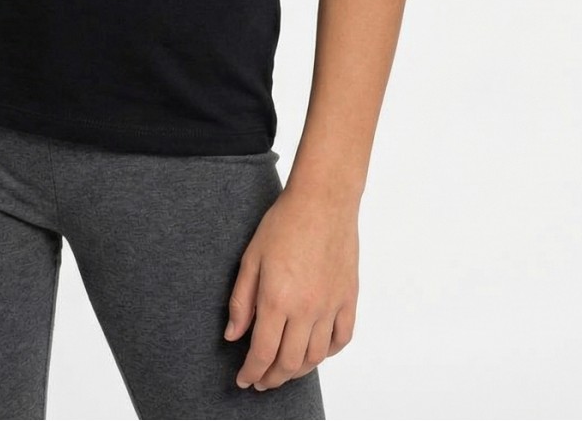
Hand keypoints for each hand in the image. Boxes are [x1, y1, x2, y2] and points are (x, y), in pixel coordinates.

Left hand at [224, 186, 357, 390]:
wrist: (323, 202)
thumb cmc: (284, 223)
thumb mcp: (251, 258)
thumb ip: (241, 301)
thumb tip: (233, 336)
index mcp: (277, 300)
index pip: (263, 353)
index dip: (252, 372)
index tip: (244, 380)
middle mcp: (306, 310)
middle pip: (289, 362)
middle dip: (272, 378)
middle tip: (262, 380)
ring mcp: (331, 306)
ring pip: (316, 357)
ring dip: (298, 370)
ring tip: (285, 369)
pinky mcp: (349, 299)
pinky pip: (341, 339)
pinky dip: (327, 352)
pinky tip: (315, 351)